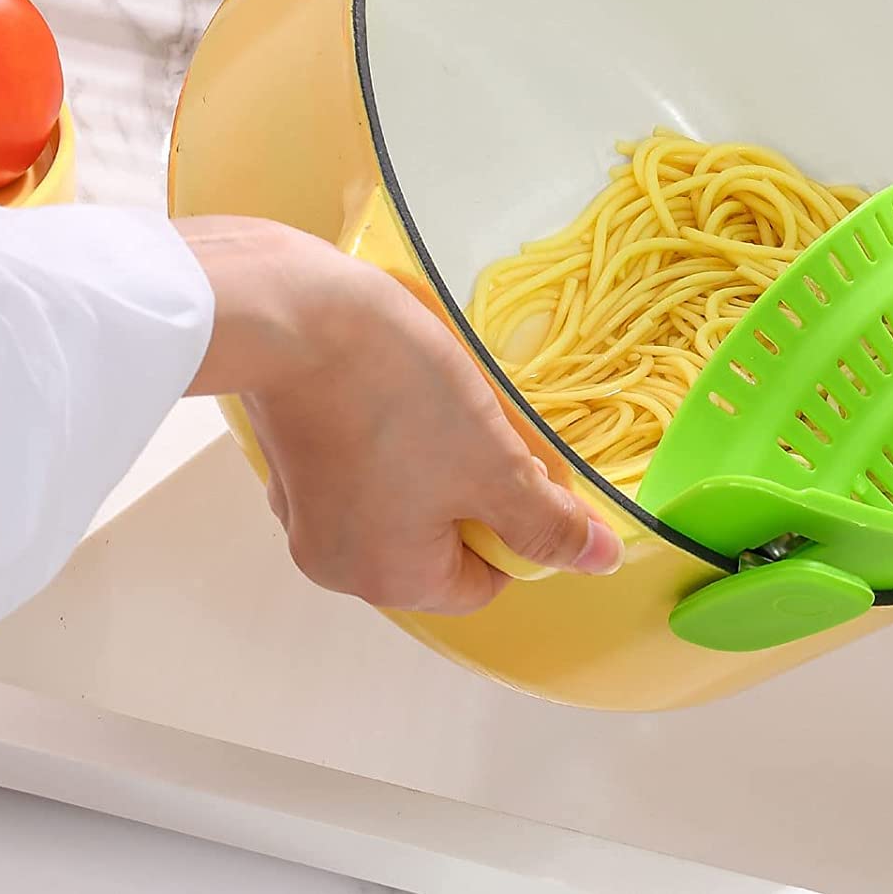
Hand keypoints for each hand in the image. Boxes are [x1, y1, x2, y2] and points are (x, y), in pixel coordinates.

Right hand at [178, 217, 623, 613]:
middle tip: (481, 424)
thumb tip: (600, 563)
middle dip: (473, 482)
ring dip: (436, 453)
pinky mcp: (292, 454)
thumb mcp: (493, 465)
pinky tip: (397, 384)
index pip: (485, 579)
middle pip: (441, 538)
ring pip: (405, 495)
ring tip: (440, 397)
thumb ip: (547, 523)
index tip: (519, 460)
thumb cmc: (398, 396)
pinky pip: (364, 461)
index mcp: (388, 578)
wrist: (293, 313)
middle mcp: (336, 562)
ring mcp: (304, 508)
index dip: (518, 521)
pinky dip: (389, 431)